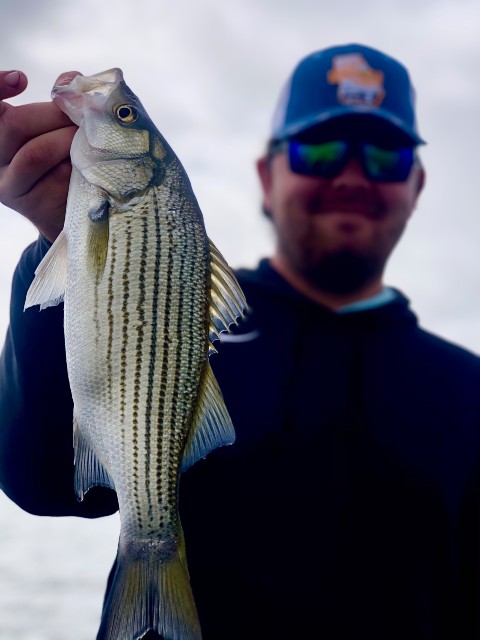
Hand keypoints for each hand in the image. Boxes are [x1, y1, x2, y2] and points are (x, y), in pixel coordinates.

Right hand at [0, 70, 79, 241]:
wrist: (70, 209)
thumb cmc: (65, 160)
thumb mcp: (57, 128)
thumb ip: (59, 102)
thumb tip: (70, 80)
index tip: (21, 79)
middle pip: (14, 123)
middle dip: (54, 114)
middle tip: (79, 115)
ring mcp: (8, 183)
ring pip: (35, 153)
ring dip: (67, 140)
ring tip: (85, 139)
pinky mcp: (30, 204)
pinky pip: (55, 178)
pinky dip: (75, 165)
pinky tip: (85, 163)